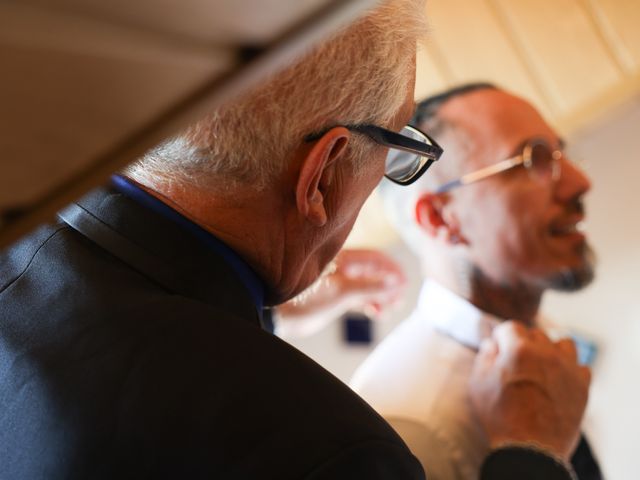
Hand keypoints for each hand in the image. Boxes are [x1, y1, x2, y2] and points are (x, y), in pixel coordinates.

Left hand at [276, 249, 405, 336]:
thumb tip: (396, 282)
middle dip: (388, 285)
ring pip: (366, 284)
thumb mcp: (341, 293)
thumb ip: (369, 287)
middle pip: (372, 271)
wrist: (278, 317)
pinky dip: (369, 302)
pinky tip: (377, 312)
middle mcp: (340, 266)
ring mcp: (337, 280)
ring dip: (380, 295)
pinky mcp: (333, 295)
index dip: (392, 270)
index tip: (405, 283)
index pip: (375, 258)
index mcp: (342, 258)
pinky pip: (357, 295)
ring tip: (389, 308)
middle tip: (398, 300)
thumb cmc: (304, 301)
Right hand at [469, 321, 590, 460]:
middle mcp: (546, 353)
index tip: (499, 347)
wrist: (530, 448)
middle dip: (524, 342)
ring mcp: (567, 368)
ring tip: (542, 364)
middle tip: (517, 361)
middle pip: (536, 333)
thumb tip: (492, 343)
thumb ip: (485, 357)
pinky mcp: (582, 386)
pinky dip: (570, 369)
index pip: (511, 327)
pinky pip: (580, 366)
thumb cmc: (500, 416)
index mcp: (519, 349)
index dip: (502, 336)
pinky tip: (559, 379)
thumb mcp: (478, 383)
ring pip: (563, 343)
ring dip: (551, 349)